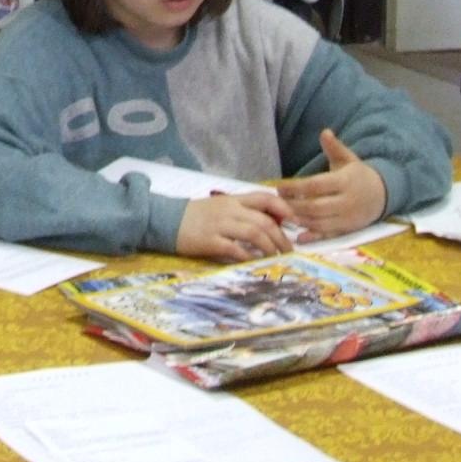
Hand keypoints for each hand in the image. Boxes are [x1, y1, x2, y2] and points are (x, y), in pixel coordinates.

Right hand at [175, 190, 294, 261]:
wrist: (165, 220)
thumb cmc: (195, 215)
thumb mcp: (220, 207)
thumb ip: (241, 211)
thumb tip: (269, 223)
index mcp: (233, 199)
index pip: (264, 198)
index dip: (283, 208)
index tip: (295, 221)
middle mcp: (229, 210)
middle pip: (264, 220)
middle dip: (281, 237)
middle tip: (289, 251)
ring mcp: (220, 225)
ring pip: (254, 234)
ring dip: (270, 248)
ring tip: (276, 259)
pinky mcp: (211, 241)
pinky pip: (235, 249)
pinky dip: (249, 257)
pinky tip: (255, 264)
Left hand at [276, 129, 388, 239]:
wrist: (382, 195)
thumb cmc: (358, 175)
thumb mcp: (348, 159)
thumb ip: (334, 147)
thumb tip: (325, 132)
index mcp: (345, 181)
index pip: (316, 185)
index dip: (296, 188)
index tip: (279, 187)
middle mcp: (347, 201)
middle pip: (315, 206)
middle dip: (294, 205)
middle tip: (277, 202)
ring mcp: (347, 218)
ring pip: (320, 222)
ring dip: (300, 220)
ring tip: (283, 215)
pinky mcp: (347, 230)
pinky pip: (329, 235)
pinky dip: (313, 237)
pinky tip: (299, 237)